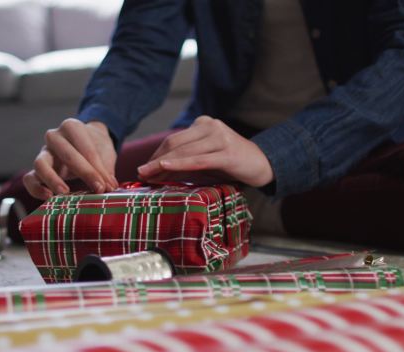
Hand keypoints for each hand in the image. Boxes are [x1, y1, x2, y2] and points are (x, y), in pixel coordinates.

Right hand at [23, 119, 118, 199]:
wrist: (88, 143)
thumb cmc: (96, 147)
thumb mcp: (105, 154)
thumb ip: (106, 170)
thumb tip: (108, 187)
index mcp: (72, 127)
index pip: (85, 148)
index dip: (97, 168)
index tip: (108, 185)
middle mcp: (54, 137)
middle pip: (66, 154)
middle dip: (84, 173)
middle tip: (98, 189)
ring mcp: (44, 153)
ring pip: (40, 164)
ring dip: (52, 179)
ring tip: (64, 193)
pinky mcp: (38, 169)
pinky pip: (29, 178)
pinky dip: (36, 188)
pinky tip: (48, 197)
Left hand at [137, 116, 273, 186]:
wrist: (263, 163)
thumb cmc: (231, 162)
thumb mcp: (206, 156)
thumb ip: (186, 158)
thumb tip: (157, 170)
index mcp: (203, 124)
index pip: (173, 140)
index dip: (156, 155)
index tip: (143, 169)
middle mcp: (211, 126)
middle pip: (175, 144)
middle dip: (155, 160)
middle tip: (141, 174)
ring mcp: (220, 138)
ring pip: (184, 152)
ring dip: (163, 165)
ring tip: (148, 175)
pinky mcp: (228, 154)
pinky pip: (199, 160)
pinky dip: (180, 164)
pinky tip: (166, 167)